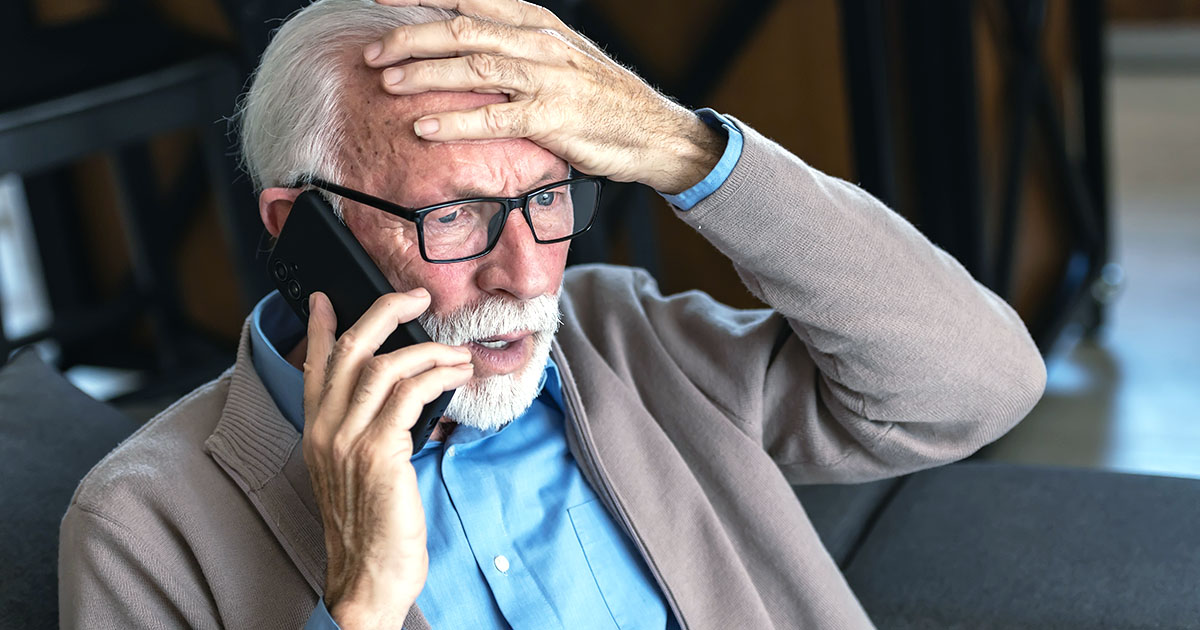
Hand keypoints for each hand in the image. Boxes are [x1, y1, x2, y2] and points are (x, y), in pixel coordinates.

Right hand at [302, 289, 473, 627]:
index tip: (326, 299)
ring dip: (429, 350)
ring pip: (386, 366)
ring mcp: (349, 440)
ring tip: (457, 353)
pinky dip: (437, 376)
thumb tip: (400, 398)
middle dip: (384, 312)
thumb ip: (366, 432)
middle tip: (416, 297)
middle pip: (350, 349)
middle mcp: (326, 430)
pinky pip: (409, 394)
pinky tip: (455, 376)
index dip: (318, 328)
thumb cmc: (370, 528)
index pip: (314, 366)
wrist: (368, 576)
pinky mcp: (379, 453)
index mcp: (317, 433)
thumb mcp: (354, 473)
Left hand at [366, 0, 722, 193]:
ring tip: (388, 84)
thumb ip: (514, 45)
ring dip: (424, 75)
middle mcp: (539, 43)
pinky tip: (425, 128)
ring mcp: (547, 79)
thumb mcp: (559, 56)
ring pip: (473, 67)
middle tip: (372, 53)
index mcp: (536, 21)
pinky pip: (493, 118)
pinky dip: (455, 122)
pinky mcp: (552, 118)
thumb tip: (462, 43)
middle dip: (410, 38)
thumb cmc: (600, 97)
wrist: (652, 132)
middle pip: (461, 29)